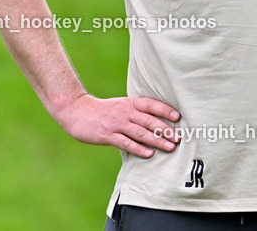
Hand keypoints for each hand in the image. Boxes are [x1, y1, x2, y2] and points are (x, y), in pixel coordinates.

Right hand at [55, 94, 180, 157]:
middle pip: (149, 121)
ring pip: (140, 133)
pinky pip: (126, 143)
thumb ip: (136, 111)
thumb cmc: (103, 111)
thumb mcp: (121, 105)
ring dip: (157, 140)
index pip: (150, 105)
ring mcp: (116, 124)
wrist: (77, 111)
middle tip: (179, 138)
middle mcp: (125, 112)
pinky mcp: (108, 135)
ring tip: (170, 147)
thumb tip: (158, 120)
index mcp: (129, 103)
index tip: (178, 117)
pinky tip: (149, 154)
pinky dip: (139, 149)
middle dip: (165, 130)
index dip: (164, 110)